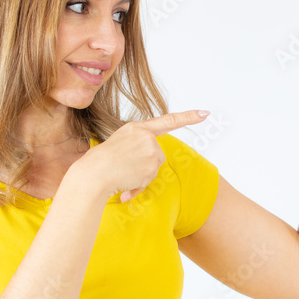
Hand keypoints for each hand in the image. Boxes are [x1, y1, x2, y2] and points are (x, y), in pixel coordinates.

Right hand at [69, 110, 208, 202]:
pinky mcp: (151, 167)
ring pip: (154, 168)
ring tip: (123, 172)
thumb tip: (151, 163)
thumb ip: (138, 145)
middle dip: (146, 164)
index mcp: (137, 128)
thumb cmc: (100, 161)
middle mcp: (147, 137)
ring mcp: (150, 151)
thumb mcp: (119, 142)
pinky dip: (138, 185)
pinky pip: (149, 180)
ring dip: (141, 175)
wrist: (93, 173)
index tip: (205, 113)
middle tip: (124, 165)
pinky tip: (125, 181)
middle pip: (158, 155)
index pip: (168, 120)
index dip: (188, 117)